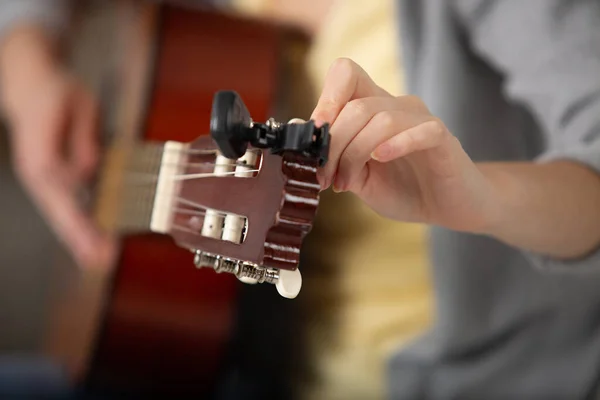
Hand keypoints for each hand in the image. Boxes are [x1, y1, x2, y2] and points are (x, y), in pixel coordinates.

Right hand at [1, 26, 113, 267]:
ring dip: (78, 237)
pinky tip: (89, 239)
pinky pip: (61, 205)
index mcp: (43, 153)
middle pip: (58, 209)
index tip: (96, 238)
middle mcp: (36, 171)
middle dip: (80, 237)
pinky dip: (74, 223)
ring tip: (96, 259)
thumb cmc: (56, 92)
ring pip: (58, 212)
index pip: (65, 191)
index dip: (81, 217)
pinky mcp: (46, 178)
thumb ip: (84, 137)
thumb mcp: (79, 104)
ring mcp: (38, 177)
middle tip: (100, 260)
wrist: (27, 84)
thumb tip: (89, 169)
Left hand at [311, 58, 496, 231]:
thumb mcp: (359, 176)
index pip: (346, 73)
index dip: (326, 98)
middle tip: (325, 178)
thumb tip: (299, 129)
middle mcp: (396, 106)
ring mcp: (420, 119)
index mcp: (374, 108)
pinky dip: (396, 144)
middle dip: (333, 145)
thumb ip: (334, 154)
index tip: (314, 137)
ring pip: (380, 119)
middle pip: (355, 106)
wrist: (448, 206)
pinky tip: (380, 159)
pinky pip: (420, 130)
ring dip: (355, 154)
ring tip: (347, 183)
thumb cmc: (404, 188)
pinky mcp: (442, 138)